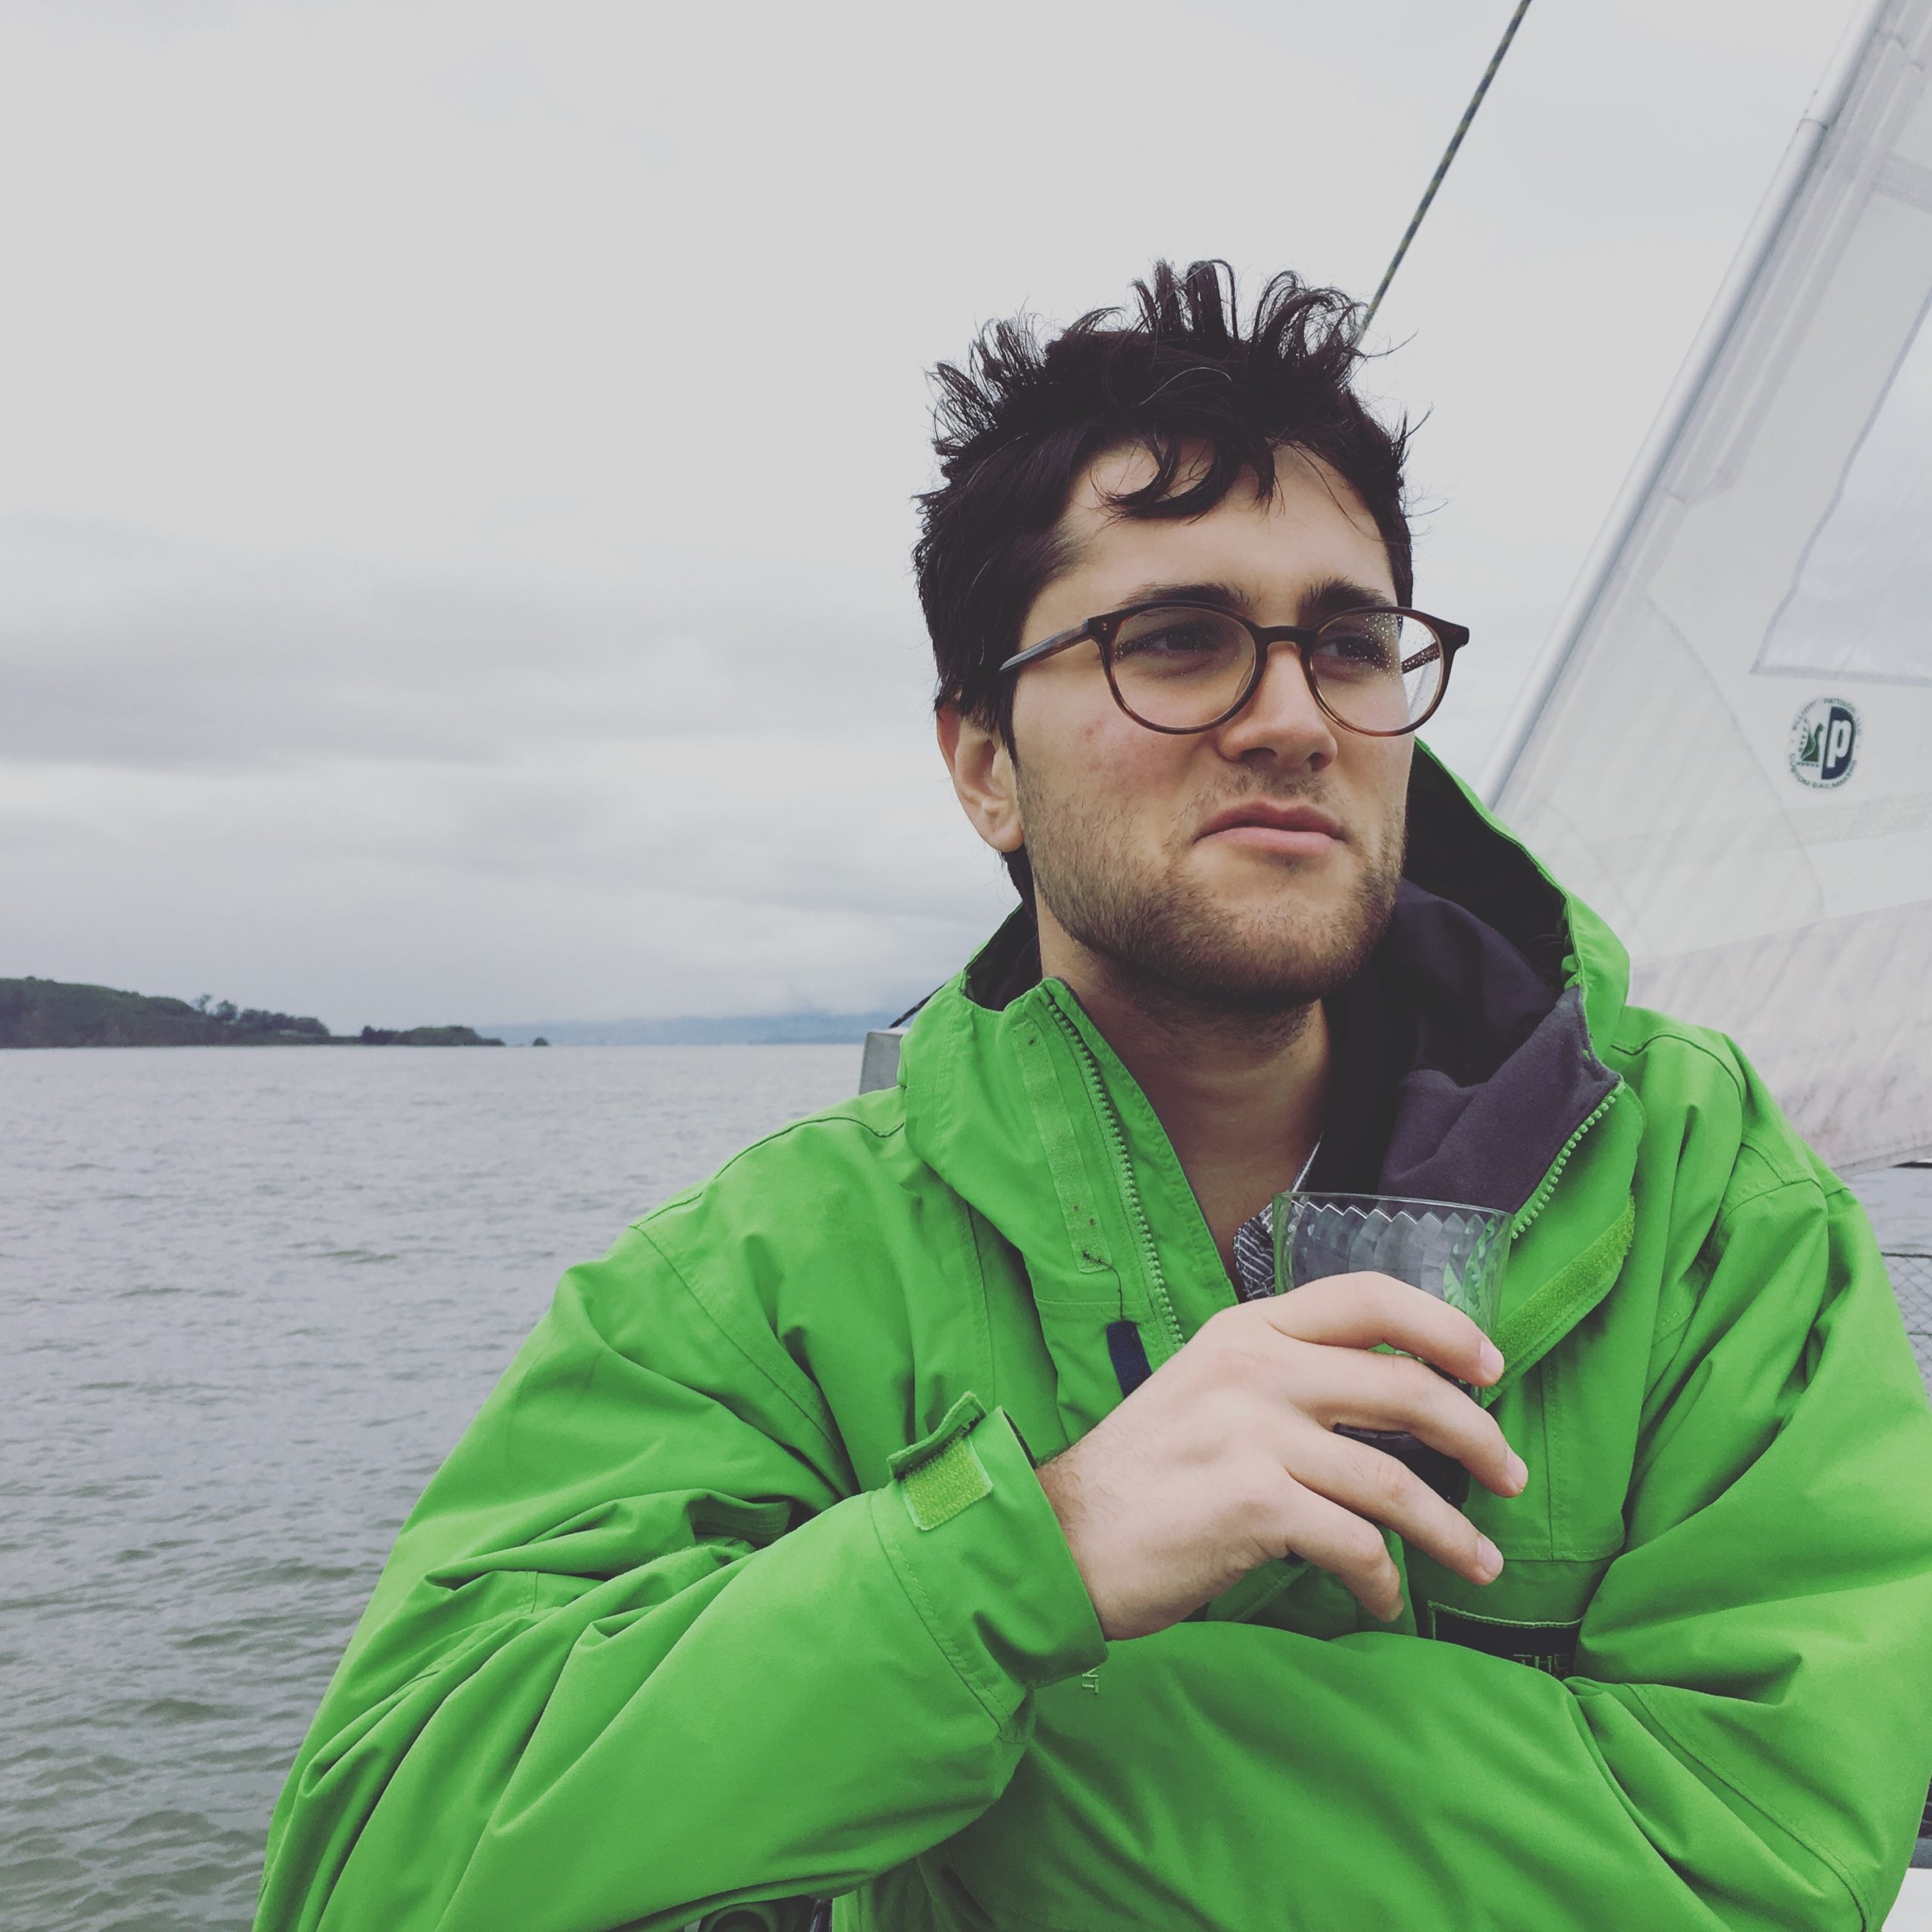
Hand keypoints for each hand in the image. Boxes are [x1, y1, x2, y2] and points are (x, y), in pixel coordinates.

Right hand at [1034, 1274, 1526, 1638]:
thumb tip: (1383, 1403)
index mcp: (1245, 1331)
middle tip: (1511, 1476)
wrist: (1060, 1539)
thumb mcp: (1204, 1392)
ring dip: (1451, 1529)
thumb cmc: (1140, 1478)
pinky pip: (1356, 1543)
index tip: (1490, 1366)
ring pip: (1393, 1478)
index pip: (1366, 1298)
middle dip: (1476, 1435)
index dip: (1443, 1327)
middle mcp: (1253, 1368)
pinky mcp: (1254, 1503)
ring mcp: (1253, 1433)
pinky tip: (1385, 1603)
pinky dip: (1384, 1582)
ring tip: (1481, 1561)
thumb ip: (1279, 1380)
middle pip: (1404, 1385)